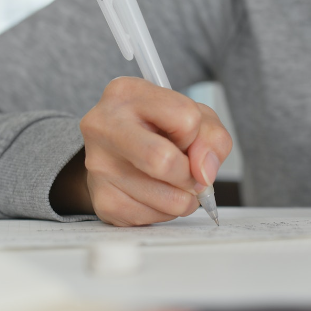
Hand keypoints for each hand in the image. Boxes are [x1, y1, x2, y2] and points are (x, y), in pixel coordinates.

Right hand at [72, 77, 231, 226]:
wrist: (118, 156)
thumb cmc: (159, 131)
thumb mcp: (194, 118)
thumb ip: (212, 137)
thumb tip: (204, 173)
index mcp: (127, 92)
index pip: (186, 119)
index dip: (195, 135)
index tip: (184, 138)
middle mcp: (104, 125)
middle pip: (164, 161)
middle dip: (190, 175)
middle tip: (190, 174)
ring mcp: (98, 166)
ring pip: (168, 199)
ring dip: (184, 198)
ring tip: (171, 183)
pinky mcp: (102, 201)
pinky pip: (154, 218)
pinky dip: (166, 212)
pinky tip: (154, 194)